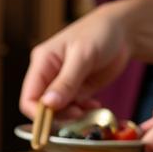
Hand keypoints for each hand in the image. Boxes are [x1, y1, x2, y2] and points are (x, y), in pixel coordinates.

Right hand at [19, 3, 130, 119]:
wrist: (123, 30)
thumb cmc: (100, 33)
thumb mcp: (83, 56)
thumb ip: (66, 82)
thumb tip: (48, 104)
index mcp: (42, 62)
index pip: (29, 97)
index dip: (38, 114)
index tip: (55, 121)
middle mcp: (49, 75)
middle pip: (43, 108)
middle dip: (59, 115)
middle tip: (79, 114)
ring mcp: (63, 84)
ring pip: (60, 112)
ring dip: (74, 115)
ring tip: (90, 109)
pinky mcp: (77, 90)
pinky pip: (74, 109)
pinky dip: (83, 112)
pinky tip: (95, 106)